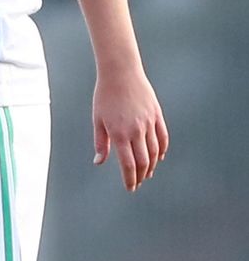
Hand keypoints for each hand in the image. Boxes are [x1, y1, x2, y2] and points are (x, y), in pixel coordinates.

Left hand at [92, 67, 168, 190]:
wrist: (120, 73)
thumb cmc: (105, 96)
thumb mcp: (98, 119)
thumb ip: (101, 143)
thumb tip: (99, 162)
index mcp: (119, 133)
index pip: (128, 164)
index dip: (130, 179)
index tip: (130, 188)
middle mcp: (136, 130)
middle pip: (143, 161)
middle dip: (141, 175)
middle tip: (138, 182)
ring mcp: (149, 123)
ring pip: (155, 152)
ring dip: (151, 165)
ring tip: (146, 173)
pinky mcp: (157, 116)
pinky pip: (163, 138)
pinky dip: (162, 150)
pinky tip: (158, 157)